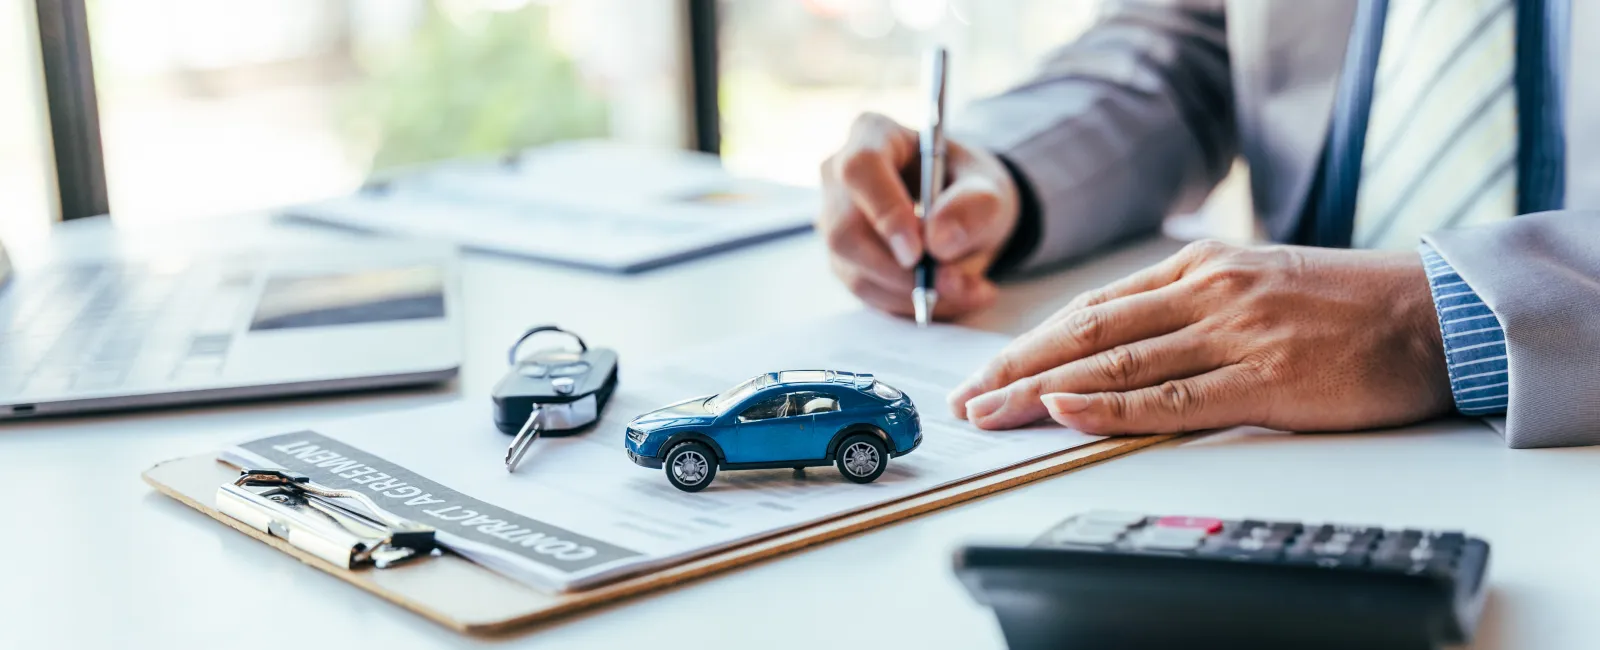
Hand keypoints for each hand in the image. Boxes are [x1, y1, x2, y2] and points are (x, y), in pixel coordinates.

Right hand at [818, 113, 1019, 319]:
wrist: (964, 214)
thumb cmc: (970, 189)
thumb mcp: (989, 190)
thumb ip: (973, 207)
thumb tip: (938, 242)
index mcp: (872, 135)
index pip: (860, 170)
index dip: (885, 212)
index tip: (918, 252)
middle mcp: (839, 176)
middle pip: (844, 231)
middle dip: (900, 270)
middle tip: (954, 283)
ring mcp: (834, 221)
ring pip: (856, 271)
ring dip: (914, 293)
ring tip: (970, 290)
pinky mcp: (843, 260)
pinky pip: (868, 293)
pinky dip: (912, 304)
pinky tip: (950, 296)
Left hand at [948, 241, 1453, 433]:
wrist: (1433, 313)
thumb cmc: (1347, 306)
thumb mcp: (1256, 283)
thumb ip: (1190, 306)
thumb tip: (1122, 342)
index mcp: (1199, 268)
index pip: (1092, 308)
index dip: (1031, 343)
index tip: (987, 371)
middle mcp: (1206, 292)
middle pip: (1087, 333)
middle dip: (1017, 368)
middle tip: (967, 399)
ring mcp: (1233, 333)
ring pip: (1115, 363)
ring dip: (1042, 391)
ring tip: (992, 413)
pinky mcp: (1265, 379)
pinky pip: (1170, 397)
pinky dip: (1109, 406)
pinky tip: (1063, 412)